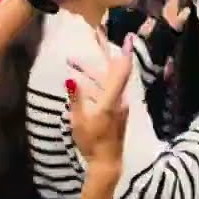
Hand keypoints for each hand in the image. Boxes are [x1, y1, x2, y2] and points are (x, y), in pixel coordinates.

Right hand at [67, 35, 133, 167]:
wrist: (107, 162)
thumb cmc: (92, 142)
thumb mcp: (79, 121)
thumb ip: (75, 98)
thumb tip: (70, 78)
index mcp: (111, 99)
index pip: (120, 71)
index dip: (124, 53)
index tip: (128, 36)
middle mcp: (118, 99)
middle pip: (111, 71)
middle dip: (101, 53)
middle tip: (95, 36)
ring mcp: (117, 105)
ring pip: (104, 81)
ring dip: (90, 71)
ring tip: (71, 61)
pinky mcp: (114, 111)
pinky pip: (104, 90)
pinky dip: (93, 83)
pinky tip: (80, 81)